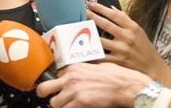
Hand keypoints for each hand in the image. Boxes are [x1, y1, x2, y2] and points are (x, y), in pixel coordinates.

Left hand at [36, 62, 151, 107]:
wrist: (125, 85)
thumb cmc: (115, 75)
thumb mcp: (95, 66)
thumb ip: (82, 69)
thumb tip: (77, 73)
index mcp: (73, 68)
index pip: (55, 76)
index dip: (57, 83)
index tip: (59, 87)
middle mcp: (70, 78)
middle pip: (44, 88)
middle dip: (45, 94)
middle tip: (47, 98)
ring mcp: (74, 91)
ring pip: (54, 103)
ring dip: (59, 106)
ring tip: (66, 106)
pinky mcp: (80, 103)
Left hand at [86, 3, 170, 85]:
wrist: (152, 66)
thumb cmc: (143, 46)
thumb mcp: (138, 30)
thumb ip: (125, 19)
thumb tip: (111, 7)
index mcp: (132, 28)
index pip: (115, 15)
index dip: (101, 8)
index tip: (91, 4)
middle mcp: (127, 37)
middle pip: (106, 25)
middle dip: (92, 17)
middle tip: (83, 12)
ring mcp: (122, 49)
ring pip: (101, 40)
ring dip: (89, 35)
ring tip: (79, 29)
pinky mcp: (118, 61)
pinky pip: (102, 56)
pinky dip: (93, 53)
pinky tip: (83, 49)